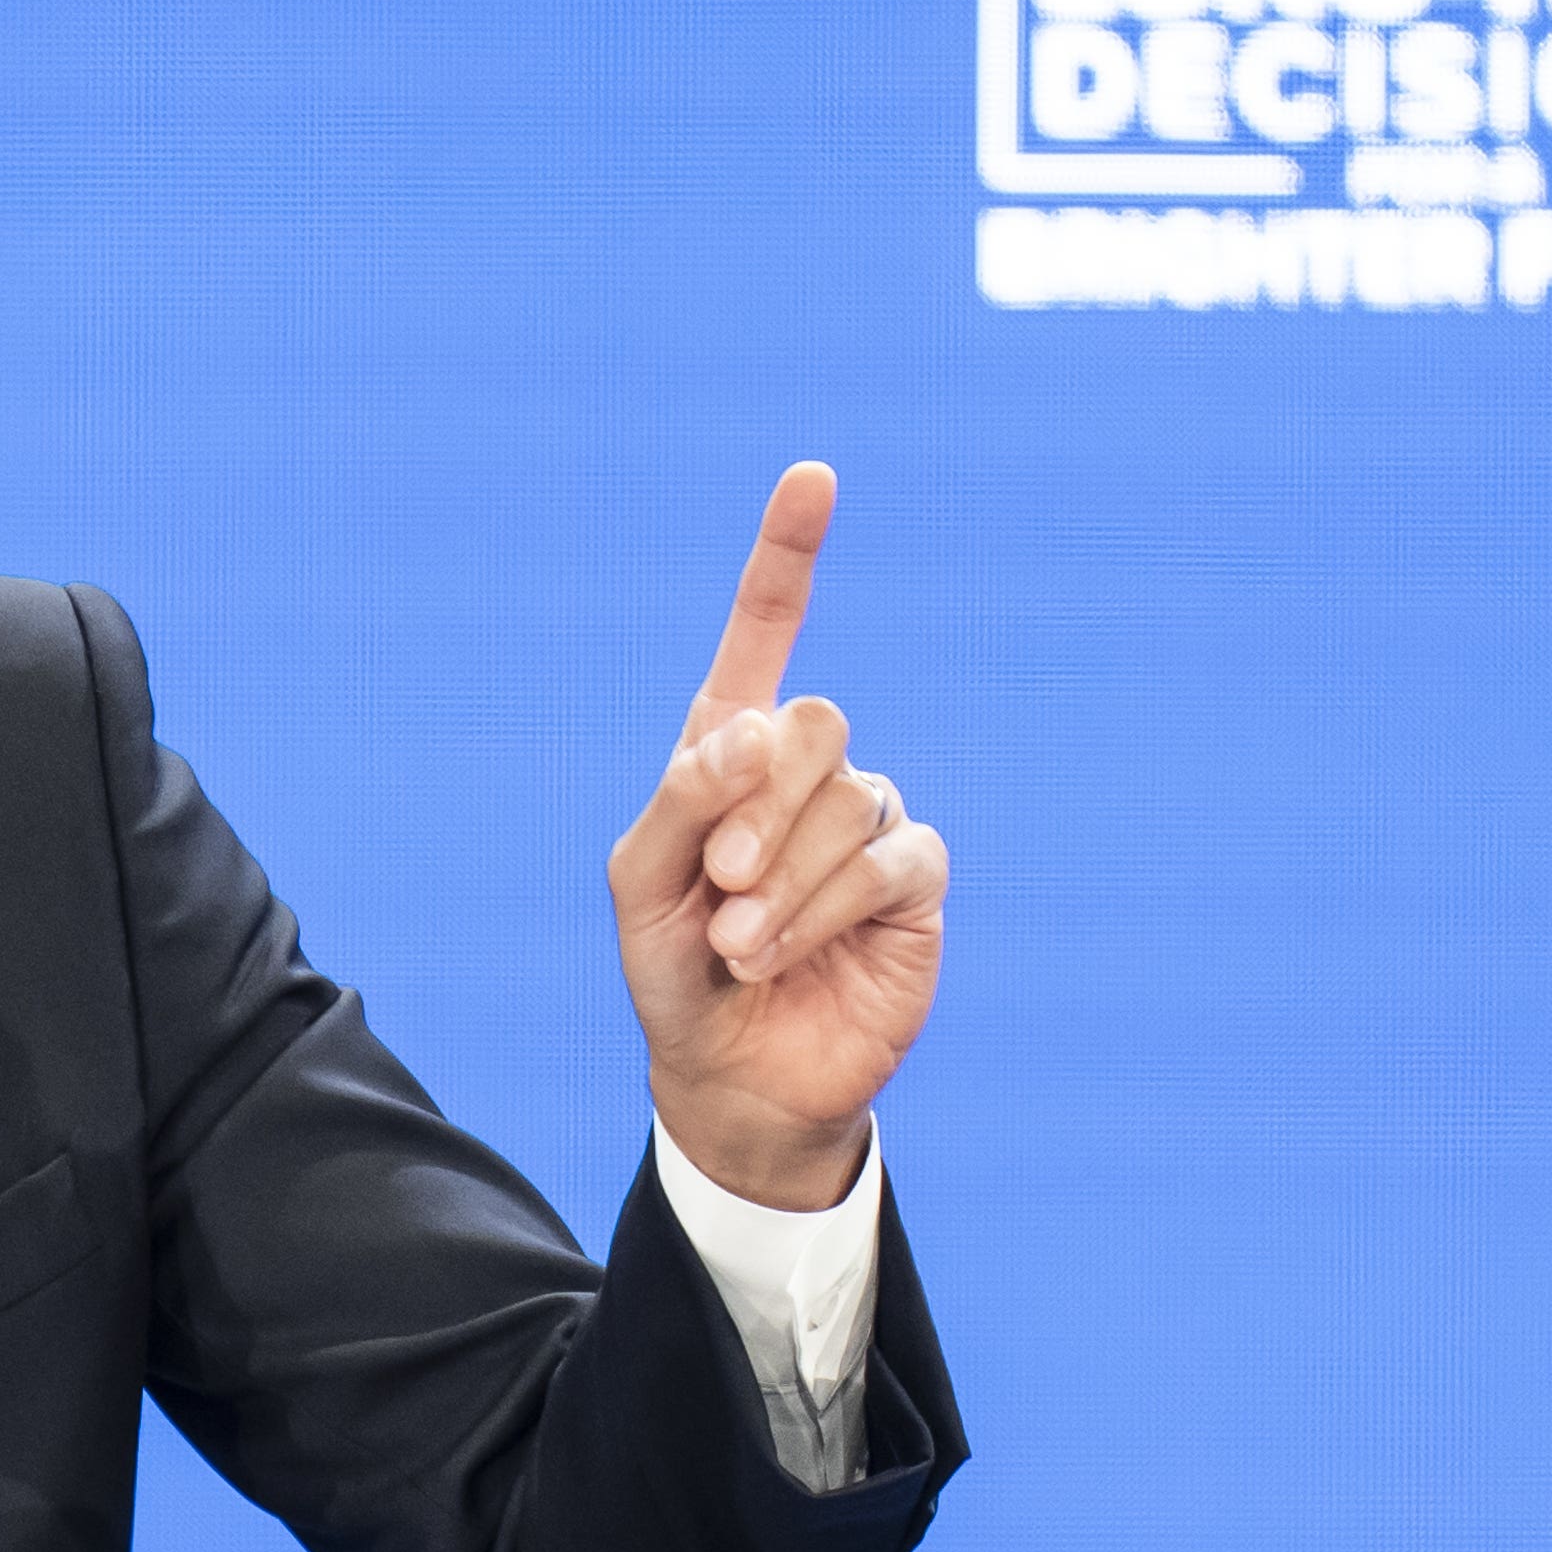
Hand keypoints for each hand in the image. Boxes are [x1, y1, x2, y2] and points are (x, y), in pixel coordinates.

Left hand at [608, 462, 948, 1207]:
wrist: (730, 1073)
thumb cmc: (674, 971)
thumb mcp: (638, 885)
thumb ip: (680, 797)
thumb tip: (752, 728)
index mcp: (732, 750)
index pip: (765, 633)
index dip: (788, 555)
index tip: (812, 478)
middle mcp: (808, 773)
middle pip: (813, 721)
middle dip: (756, 804)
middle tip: (720, 880)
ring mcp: (868, 822)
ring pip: (849, 797)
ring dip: (782, 878)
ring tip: (741, 940)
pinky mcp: (913, 883)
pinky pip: (888, 859)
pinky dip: (825, 906)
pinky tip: (783, 950)